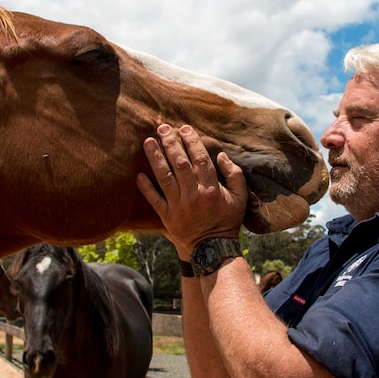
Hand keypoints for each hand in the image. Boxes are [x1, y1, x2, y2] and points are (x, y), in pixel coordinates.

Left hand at [136, 124, 248, 256]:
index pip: (200, 159)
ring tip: (147, 142)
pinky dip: (146, 188)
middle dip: (170, 144)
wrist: (212, 249)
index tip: (184, 128)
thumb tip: (221, 155)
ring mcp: (179, 206)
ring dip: (155, 159)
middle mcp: (194, 195)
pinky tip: (138, 174)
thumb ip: (234, 174)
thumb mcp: (240, 198)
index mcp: (212, 189)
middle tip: (162, 128)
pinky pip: (154, 201)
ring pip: (164, 178)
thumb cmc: (227, 221)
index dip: (192, 142)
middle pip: (180, 164)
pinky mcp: (167, 217)